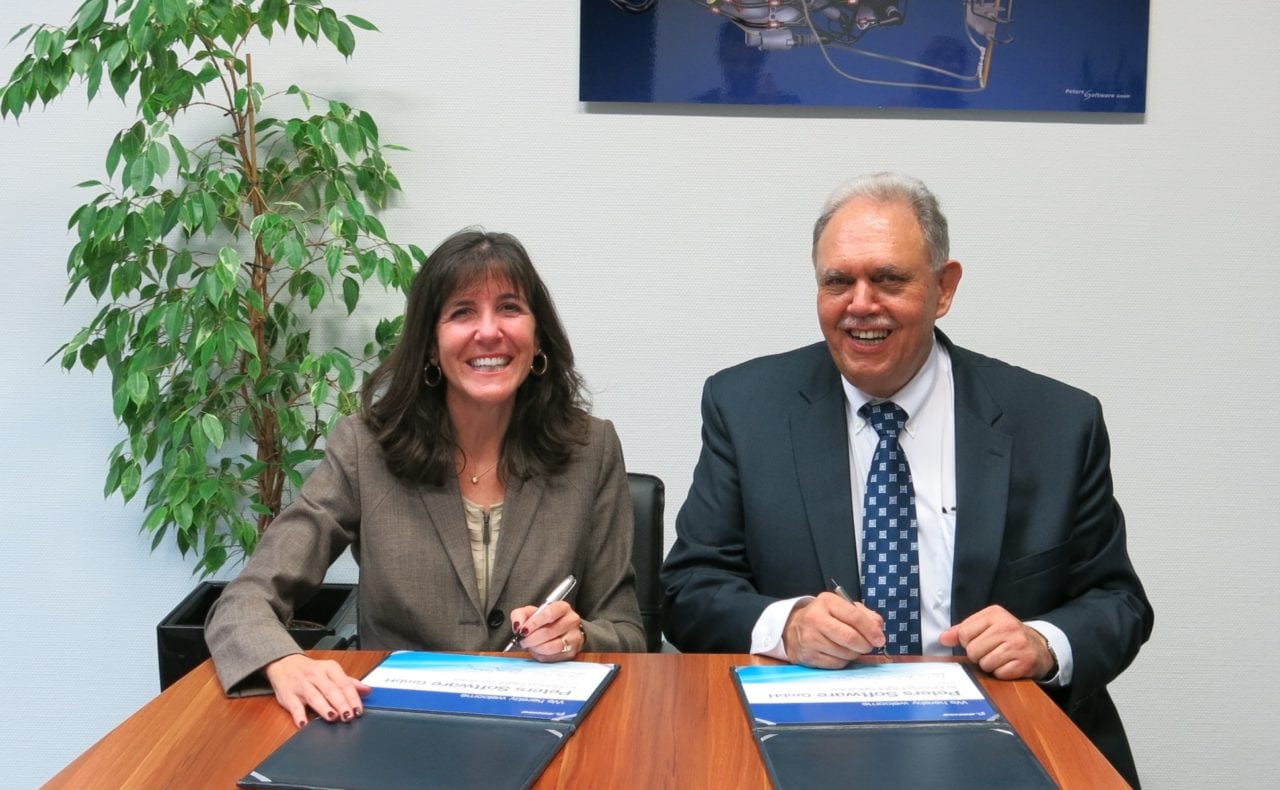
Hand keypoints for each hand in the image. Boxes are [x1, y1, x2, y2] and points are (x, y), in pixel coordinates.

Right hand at [263, 653, 372, 727]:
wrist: (284, 663)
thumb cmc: (312, 670)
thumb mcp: (331, 671)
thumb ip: (349, 682)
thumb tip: (367, 690)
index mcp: (329, 668)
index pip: (344, 684)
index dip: (352, 698)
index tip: (358, 710)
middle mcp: (316, 675)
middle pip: (331, 690)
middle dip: (341, 703)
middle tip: (348, 716)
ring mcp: (301, 685)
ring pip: (314, 697)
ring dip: (324, 708)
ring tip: (332, 717)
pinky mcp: (288, 695)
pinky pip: (294, 706)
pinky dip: (298, 715)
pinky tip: (304, 723)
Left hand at [510, 601, 582, 661]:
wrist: (561, 631)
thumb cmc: (545, 620)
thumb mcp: (531, 612)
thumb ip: (520, 614)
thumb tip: (518, 625)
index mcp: (562, 607)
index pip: (549, 614)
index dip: (533, 623)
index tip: (522, 630)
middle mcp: (571, 621)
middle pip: (549, 632)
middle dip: (531, 638)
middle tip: (522, 641)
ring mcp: (574, 637)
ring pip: (552, 646)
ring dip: (536, 648)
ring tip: (530, 646)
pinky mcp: (571, 652)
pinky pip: (553, 657)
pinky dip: (541, 655)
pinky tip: (537, 651)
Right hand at [783, 593, 886, 667]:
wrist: (793, 629)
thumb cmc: (824, 617)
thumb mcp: (842, 607)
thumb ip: (864, 615)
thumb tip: (878, 629)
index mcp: (826, 602)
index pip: (854, 616)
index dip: (870, 630)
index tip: (880, 639)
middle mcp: (815, 618)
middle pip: (849, 637)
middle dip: (865, 645)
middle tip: (869, 646)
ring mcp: (810, 638)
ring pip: (844, 653)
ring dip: (854, 653)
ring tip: (852, 648)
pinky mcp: (809, 656)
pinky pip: (836, 663)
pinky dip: (844, 661)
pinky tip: (840, 653)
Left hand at [939, 605, 1054, 679]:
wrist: (1039, 647)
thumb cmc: (1007, 636)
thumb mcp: (986, 626)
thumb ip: (962, 630)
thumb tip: (943, 639)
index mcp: (994, 613)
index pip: (964, 632)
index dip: (967, 641)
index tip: (979, 640)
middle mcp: (1007, 626)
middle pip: (973, 650)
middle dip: (978, 655)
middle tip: (991, 650)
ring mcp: (1018, 644)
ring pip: (985, 664)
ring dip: (989, 665)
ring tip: (1000, 657)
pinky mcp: (1025, 662)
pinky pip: (999, 674)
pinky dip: (1001, 673)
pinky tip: (1009, 664)